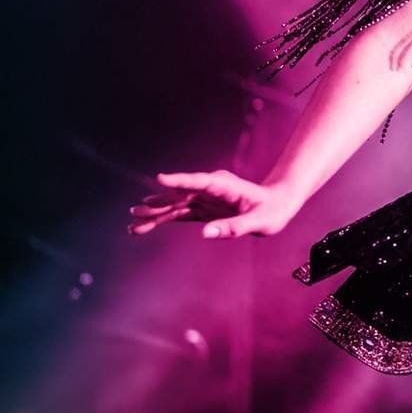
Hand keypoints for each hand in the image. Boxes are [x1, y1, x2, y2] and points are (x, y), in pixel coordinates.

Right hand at [127, 170, 298, 238]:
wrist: (277, 205)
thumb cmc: (271, 211)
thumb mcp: (257, 222)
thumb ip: (233, 227)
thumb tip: (205, 233)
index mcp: (223, 185)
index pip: (198, 182)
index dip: (180, 181)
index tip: (160, 178)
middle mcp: (210, 189)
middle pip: (180, 195)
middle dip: (158, 203)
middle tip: (136, 211)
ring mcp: (204, 199)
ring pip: (175, 206)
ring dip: (155, 214)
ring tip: (132, 221)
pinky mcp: (203, 209)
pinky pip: (179, 214)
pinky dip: (162, 221)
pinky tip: (144, 226)